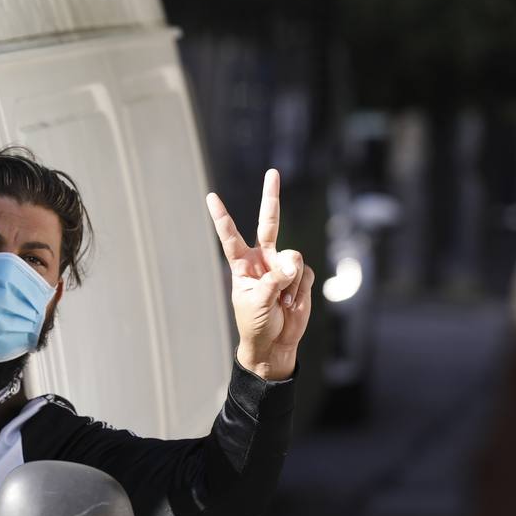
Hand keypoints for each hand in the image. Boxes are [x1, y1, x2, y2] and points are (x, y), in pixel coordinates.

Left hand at [205, 169, 314, 380]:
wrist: (275, 343)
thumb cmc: (257, 324)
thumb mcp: (258, 302)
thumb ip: (274, 279)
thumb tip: (294, 262)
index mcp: (242, 265)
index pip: (230, 236)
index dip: (221, 217)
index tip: (210, 196)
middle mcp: (263, 259)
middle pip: (269, 222)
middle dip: (271, 197)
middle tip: (272, 172)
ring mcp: (283, 266)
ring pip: (293, 258)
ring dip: (290, 284)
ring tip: (282, 302)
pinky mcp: (301, 276)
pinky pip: (305, 274)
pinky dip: (300, 290)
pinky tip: (292, 303)